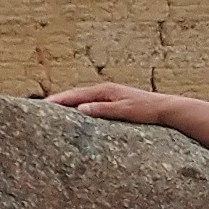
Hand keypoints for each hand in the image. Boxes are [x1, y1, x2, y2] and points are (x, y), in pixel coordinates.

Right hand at [46, 81, 174, 124]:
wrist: (165, 109)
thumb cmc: (146, 109)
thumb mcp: (123, 111)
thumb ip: (102, 110)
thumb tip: (80, 110)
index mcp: (104, 90)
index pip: (76, 95)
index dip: (59, 100)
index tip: (44, 104)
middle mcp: (105, 91)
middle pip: (76, 95)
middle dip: (60, 101)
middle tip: (43, 108)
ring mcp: (109, 96)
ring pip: (83, 100)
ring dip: (69, 104)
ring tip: (54, 112)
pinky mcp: (114, 103)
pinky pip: (91, 105)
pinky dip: (80, 108)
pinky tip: (77, 117)